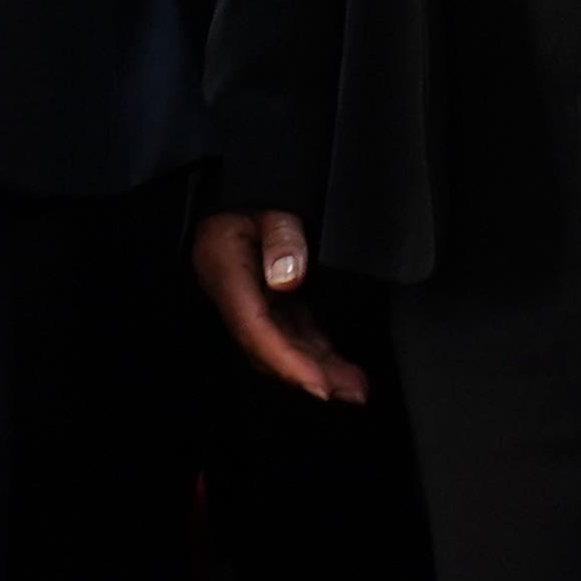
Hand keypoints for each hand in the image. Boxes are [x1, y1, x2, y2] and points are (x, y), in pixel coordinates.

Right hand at [195, 209, 363, 404]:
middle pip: (269, 347)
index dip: (288, 362)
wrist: (232, 188)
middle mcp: (234, 293)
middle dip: (309, 374)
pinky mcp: (265, 296)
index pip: (256, 330)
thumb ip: (281, 234)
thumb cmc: (247, 193)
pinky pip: (290, 330)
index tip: (319, 384)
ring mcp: (249, 297)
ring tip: (354, 386)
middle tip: (352, 392)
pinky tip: (336, 363)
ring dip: (316, 367)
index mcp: (226, 273)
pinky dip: (313, 350)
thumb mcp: (266, 201)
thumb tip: (288, 276)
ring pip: (282, 343)